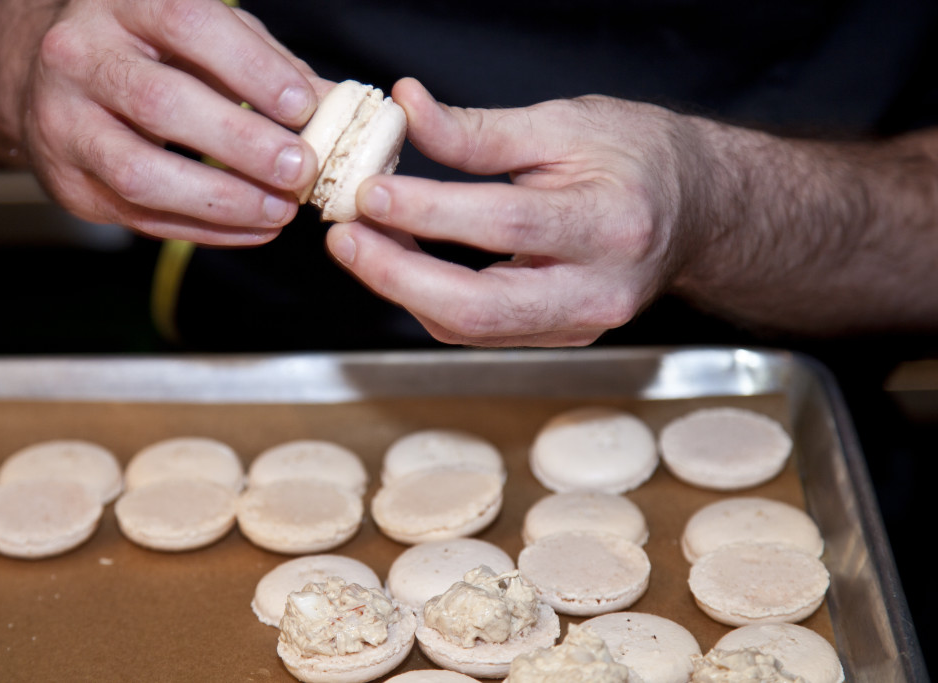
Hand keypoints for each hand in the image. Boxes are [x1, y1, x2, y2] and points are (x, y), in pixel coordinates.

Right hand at [24, 0, 332, 243]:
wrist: (48, 78)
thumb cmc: (148, 50)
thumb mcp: (204, 36)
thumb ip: (267, 65)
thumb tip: (339, 109)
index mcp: (123, 4)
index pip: (186, 25)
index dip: (249, 68)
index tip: (303, 106)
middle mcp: (81, 59)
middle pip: (162, 104)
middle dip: (242, 143)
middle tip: (302, 169)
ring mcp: (65, 125)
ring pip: (142, 172)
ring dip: (223, 200)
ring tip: (282, 210)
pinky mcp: (70, 184)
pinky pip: (141, 217)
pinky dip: (208, 230)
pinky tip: (256, 228)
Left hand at [326, 77, 700, 346]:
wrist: (695, 211)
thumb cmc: (637, 157)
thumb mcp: (564, 125)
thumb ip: (479, 129)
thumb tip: (405, 108)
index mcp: (611, 223)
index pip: (506, 226)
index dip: (429, 213)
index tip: (369, 192)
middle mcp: (599, 289)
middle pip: (481, 306)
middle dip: (398, 277)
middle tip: (343, 239)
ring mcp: (581, 324)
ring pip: (472, 329)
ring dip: (403, 290)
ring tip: (360, 243)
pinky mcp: (561, 336)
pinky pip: (480, 331)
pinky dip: (430, 300)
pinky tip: (400, 262)